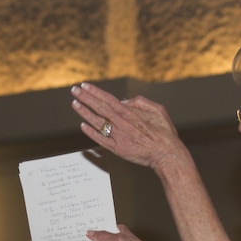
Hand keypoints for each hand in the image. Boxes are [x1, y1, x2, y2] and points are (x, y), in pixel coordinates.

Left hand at [71, 82, 186, 171]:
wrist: (167, 154)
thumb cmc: (164, 133)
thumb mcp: (158, 110)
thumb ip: (140, 102)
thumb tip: (124, 101)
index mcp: (130, 113)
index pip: (108, 99)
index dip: (95, 92)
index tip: (84, 85)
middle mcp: (122, 123)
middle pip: (99, 107)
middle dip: (85, 98)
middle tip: (74, 90)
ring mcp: (118, 136)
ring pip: (97, 122)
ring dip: (84, 112)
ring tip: (74, 103)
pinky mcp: (118, 149)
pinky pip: (101, 139)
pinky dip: (91, 132)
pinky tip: (82, 125)